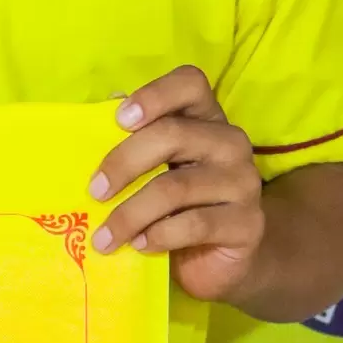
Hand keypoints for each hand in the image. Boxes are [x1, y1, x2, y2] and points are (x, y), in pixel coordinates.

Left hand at [88, 65, 264, 303]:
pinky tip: (140, 245)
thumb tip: (97, 117)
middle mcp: (230, 143)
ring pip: (176, 187)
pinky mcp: (248, 224)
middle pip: (173, 134)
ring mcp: (243, 182)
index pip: (191, 83)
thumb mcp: (154, 171)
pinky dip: (159, 236)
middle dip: (124, 162)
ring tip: (104, 237)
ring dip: (130, 214)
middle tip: (94, 191)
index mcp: (206, 118)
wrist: (219, 259)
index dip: (155, 95)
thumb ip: (132, 143)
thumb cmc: (177, 207)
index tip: (120, 120)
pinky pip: (195, 225)